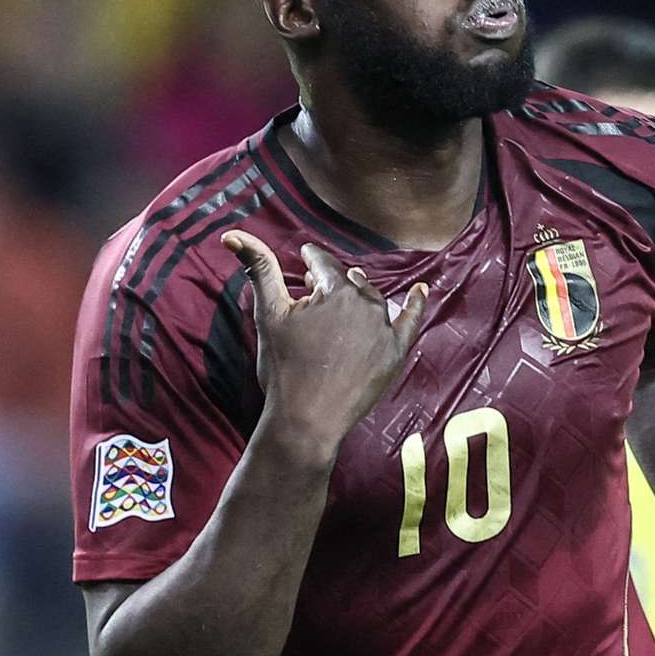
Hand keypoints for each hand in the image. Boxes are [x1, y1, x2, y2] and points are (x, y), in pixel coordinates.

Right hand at [219, 234, 426, 455]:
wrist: (307, 420)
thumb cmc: (284, 368)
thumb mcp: (268, 314)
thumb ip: (258, 268)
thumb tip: (233, 235)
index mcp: (335, 290)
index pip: (323, 263)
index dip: (310, 259)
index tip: (304, 257)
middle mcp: (365, 304)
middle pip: (348, 282)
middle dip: (332, 281)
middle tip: (315, 287)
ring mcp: (383, 329)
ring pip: (373, 299)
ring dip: (360, 293)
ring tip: (348, 293)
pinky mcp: (395, 353)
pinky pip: (411, 321)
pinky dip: (417, 304)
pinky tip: (422, 290)